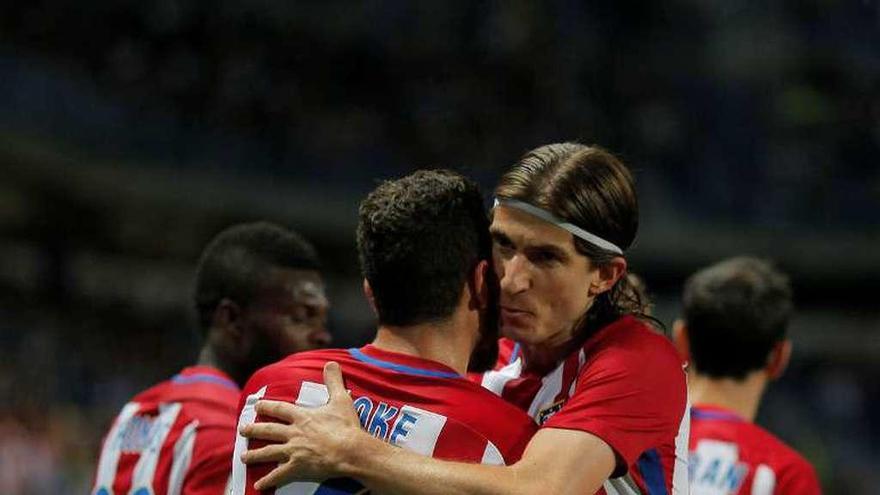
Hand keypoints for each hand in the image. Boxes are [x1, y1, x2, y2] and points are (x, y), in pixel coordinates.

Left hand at [239, 361, 366, 489]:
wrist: (350, 450)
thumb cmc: (346, 426)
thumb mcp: (341, 399)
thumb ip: (334, 381)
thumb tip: (331, 363)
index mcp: (302, 417)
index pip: (280, 409)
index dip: (267, 407)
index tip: (257, 405)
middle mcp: (294, 433)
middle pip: (269, 430)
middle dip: (254, 429)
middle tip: (242, 429)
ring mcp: (294, 451)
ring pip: (269, 451)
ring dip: (255, 454)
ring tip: (243, 456)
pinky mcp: (298, 467)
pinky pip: (279, 474)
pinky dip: (269, 480)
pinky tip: (259, 485)